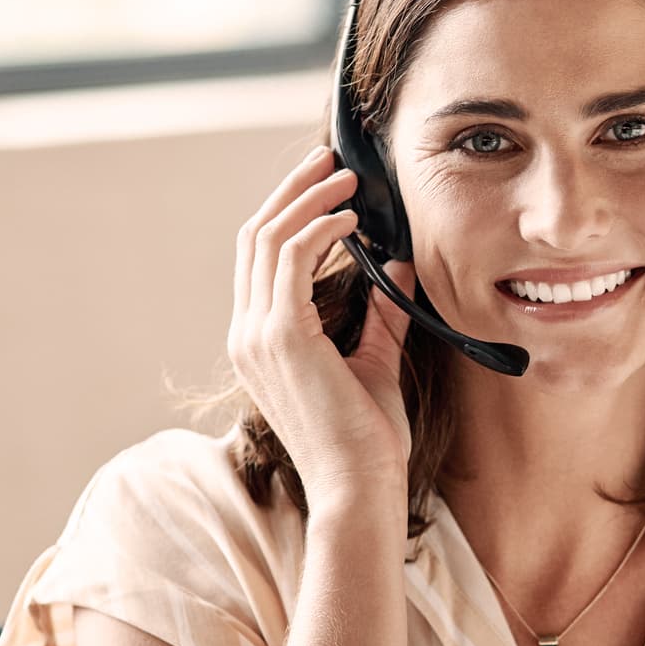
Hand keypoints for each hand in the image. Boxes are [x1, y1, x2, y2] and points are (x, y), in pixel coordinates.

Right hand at [229, 143, 417, 507]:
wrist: (359, 486)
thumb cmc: (368, 439)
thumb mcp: (376, 361)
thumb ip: (380, 315)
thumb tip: (398, 268)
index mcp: (259, 340)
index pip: (261, 257)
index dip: (291, 211)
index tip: (328, 182)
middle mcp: (247, 332)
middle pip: (256, 235)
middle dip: (295, 190)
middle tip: (334, 159)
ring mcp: (257, 334)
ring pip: (269, 238)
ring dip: (310, 199)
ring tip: (349, 178)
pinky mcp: (281, 335)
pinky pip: (292, 257)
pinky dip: (320, 228)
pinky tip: (354, 220)